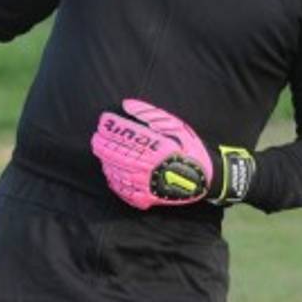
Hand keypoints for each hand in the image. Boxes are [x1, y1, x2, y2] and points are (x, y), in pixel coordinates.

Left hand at [90, 98, 254, 209]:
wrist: (205, 179)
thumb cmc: (190, 149)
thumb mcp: (176, 125)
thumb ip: (149, 114)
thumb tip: (126, 104)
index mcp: (157, 147)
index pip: (127, 135)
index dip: (112, 127)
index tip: (103, 120)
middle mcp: (150, 166)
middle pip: (117, 153)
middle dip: (103, 143)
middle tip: (96, 137)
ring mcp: (147, 183)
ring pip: (117, 171)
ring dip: (105, 160)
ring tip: (100, 150)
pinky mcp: (147, 197)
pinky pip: (124, 190)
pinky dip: (114, 180)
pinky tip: (110, 171)